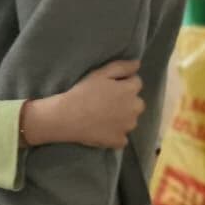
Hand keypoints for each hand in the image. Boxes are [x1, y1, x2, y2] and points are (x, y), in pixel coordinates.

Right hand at [23, 60, 143, 148]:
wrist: (66, 117)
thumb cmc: (82, 93)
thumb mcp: (99, 74)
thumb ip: (121, 67)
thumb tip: (138, 64)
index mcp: (130, 90)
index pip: (136, 83)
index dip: (123, 84)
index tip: (109, 87)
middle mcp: (134, 108)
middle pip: (137, 103)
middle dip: (127, 102)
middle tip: (107, 103)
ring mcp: (128, 126)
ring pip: (130, 121)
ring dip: (122, 119)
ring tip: (103, 117)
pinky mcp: (119, 140)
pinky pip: (122, 137)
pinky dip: (115, 135)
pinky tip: (102, 131)